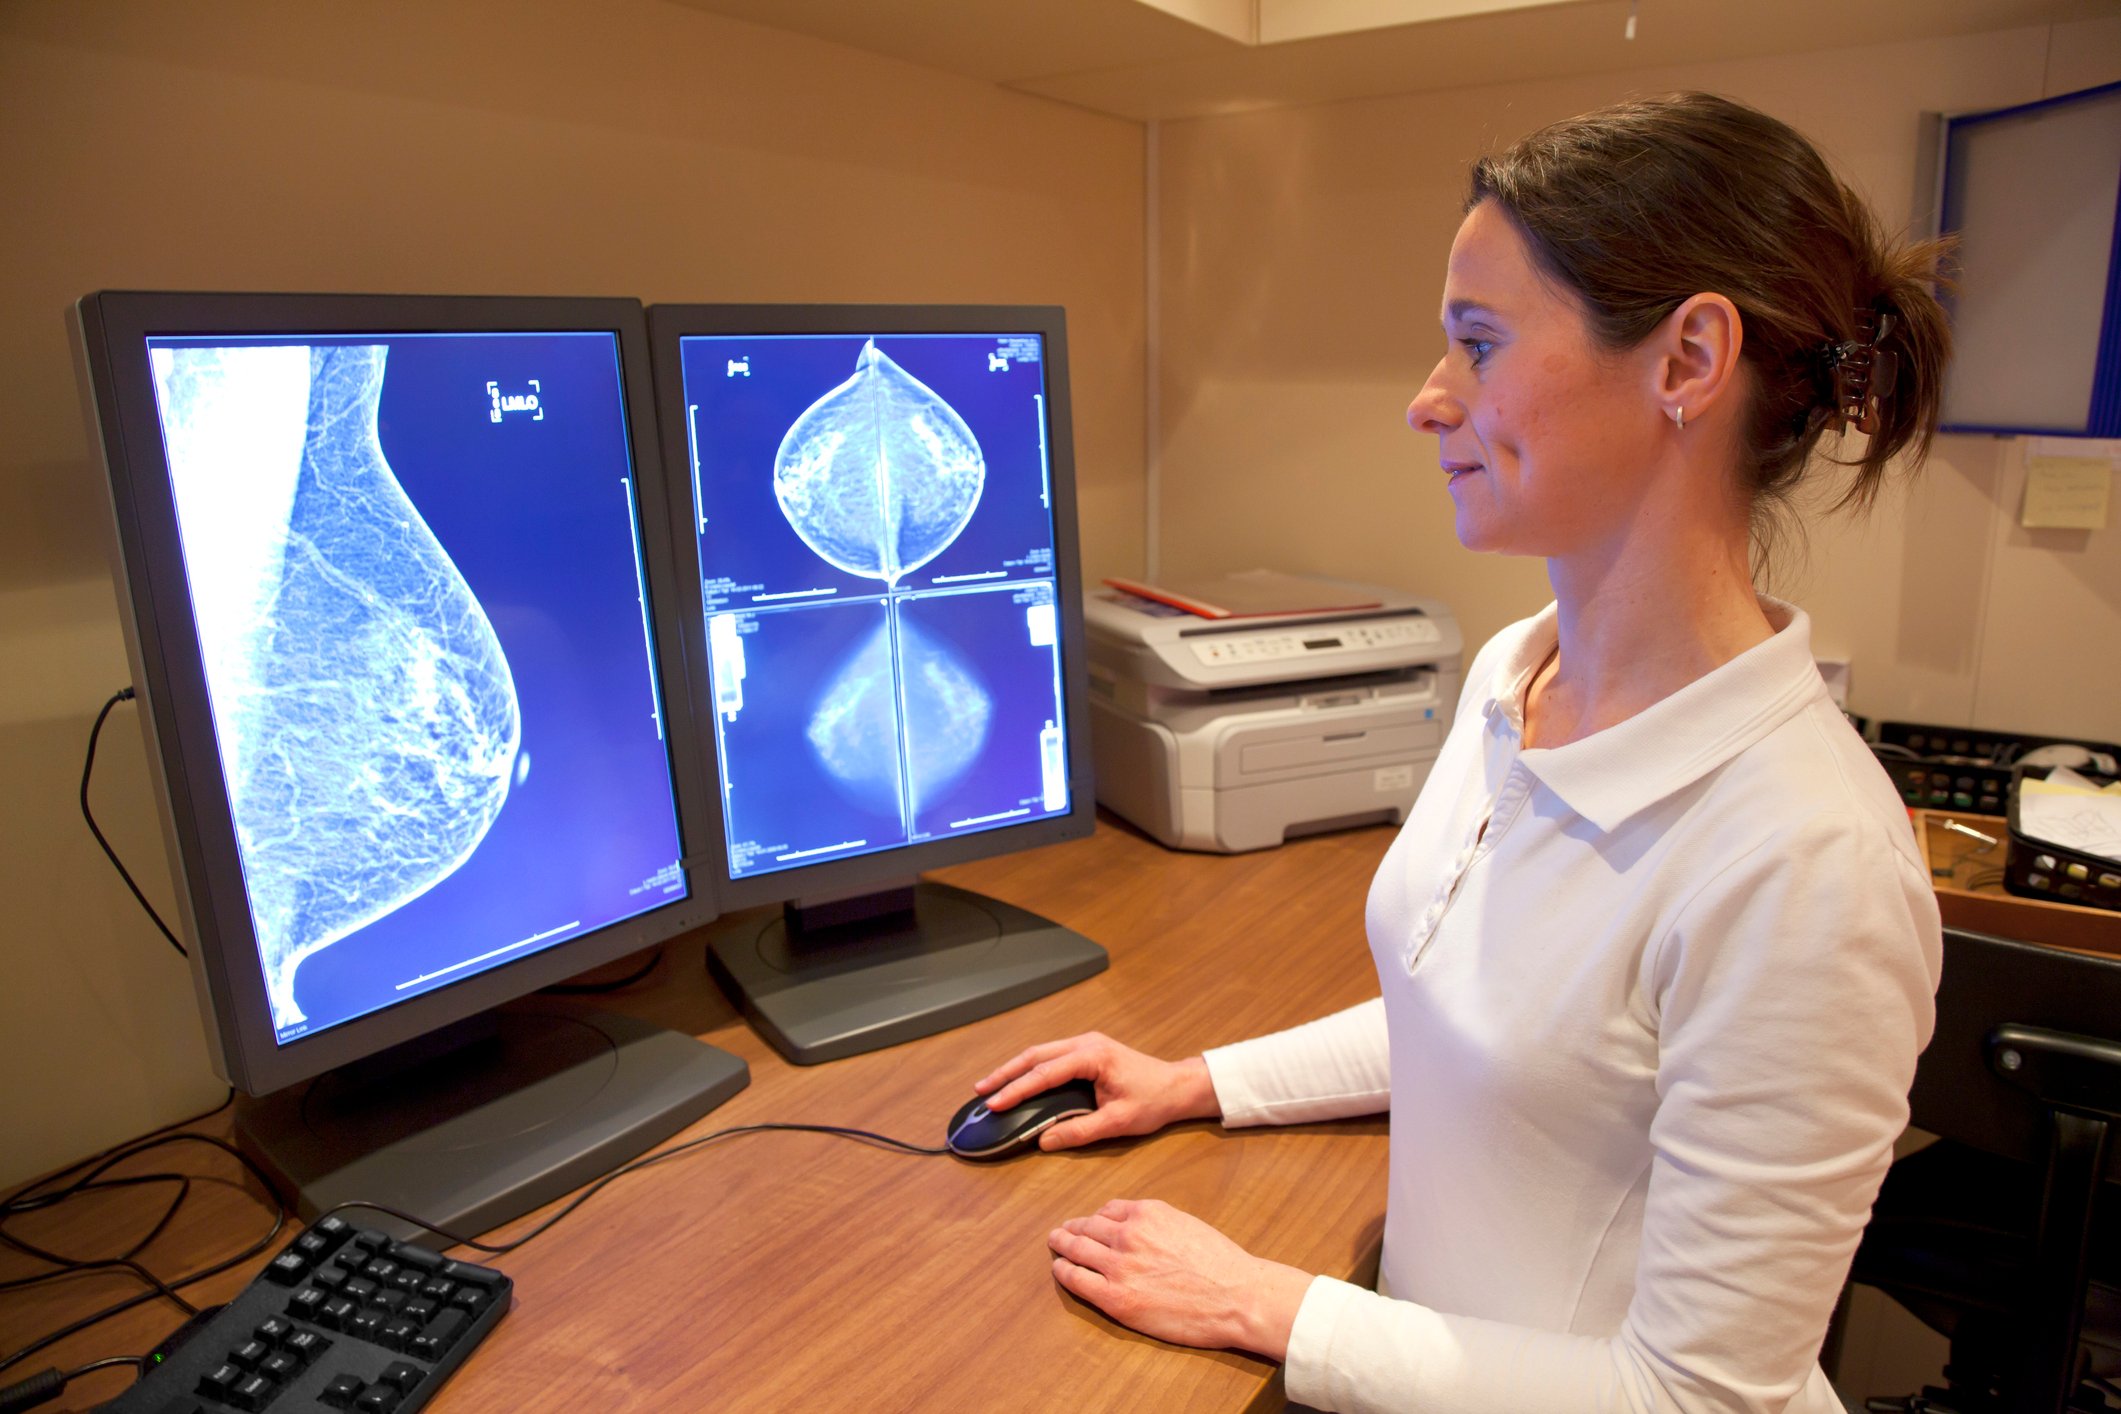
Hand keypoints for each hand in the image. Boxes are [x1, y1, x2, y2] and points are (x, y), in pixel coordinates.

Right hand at [974, 1033, 1219, 1150]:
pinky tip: (1017, 1081)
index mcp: (1093, 1056)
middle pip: (1035, 1055)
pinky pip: (1051, 1057)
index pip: (1046, 1073)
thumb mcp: (1117, 1122)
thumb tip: (1043, 1141)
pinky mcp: (1087, 1051)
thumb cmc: (1153, 1101)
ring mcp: (1086, 1044)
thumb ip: (1079, 1132)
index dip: (1017, 1089)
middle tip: (980, 1091)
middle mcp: (1086, 1044)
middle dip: (1005, 1073)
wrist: (1177, 1086)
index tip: (995, 1103)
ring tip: (990, 1086)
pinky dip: (1030, 1069)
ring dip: (1015, 1069)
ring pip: (1040, 1053)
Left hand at [1048, 1198, 1312, 1357]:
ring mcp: (1119, 1266)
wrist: (1236, 1297)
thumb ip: (1157, 1223)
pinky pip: (1077, 1279)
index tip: (1091, 1223)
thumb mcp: (1186, 1224)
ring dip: (1062, 1245)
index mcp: (1147, 1212)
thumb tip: (1137, 1226)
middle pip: (1087, 1226)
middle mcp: (1128, 1233)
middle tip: (1061, 1232)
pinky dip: (1064, 1272)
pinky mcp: (1116, 1297)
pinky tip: (1060, 1270)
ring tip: (1056, 1246)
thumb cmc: (1221, 1265)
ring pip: (1076, 1248)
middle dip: (1073, 1228)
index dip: (1096, 1218)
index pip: (1108, 1209)